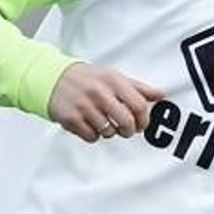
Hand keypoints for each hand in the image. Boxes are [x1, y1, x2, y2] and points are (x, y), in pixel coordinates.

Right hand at [47, 62, 163, 142]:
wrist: (52, 78)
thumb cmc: (87, 78)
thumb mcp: (113, 77)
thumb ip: (138, 87)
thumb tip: (162, 95)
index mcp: (113, 81)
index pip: (139, 105)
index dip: (144, 119)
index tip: (141, 123)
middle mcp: (99, 93)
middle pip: (126, 123)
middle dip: (129, 131)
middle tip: (125, 129)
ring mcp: (85, 106)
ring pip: (109, 133)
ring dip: (109, 132)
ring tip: (102, 121)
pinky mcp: (71, 119)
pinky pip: (92, 137)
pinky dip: (93, 134)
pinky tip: (89, 124)